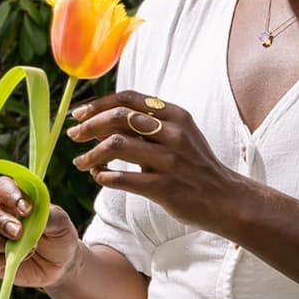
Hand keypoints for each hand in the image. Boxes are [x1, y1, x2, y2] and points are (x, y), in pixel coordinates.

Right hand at [0, 176, 81, 289]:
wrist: (61, 264)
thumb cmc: (59, 234)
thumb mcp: (60, 221)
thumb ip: (46, 215)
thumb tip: (29, 216)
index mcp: (11, 196)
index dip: (9, 196)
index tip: (27, 210)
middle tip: (18, 232)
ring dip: (1, 244)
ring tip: (30, 249)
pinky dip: (3, 260)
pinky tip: (20, 258)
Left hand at [66, 90, 242, 230]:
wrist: (225, 199)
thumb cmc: (194, 167)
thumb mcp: (178, 137)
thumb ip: (147, 127)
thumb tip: (104, 123)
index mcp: (175, 115)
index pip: (129, 99)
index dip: (99, 104)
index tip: (79, 114)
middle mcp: (173, 133)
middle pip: (119, 118)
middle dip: (89, 126)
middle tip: (73, 137)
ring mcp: (169, 160)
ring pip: (116, 146)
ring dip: (91, 155)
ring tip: (81, 163)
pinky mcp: (165, 188)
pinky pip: (123, 179)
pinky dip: (104, 177)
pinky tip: (98, 178)